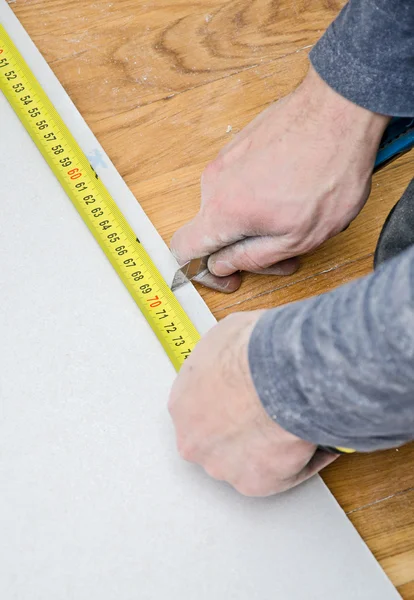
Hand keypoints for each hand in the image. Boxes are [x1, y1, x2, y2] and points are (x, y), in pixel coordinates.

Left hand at [168, 311, 336, 495]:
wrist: (280, 374)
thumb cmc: (252, 351)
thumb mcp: (224, 336)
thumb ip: (222, 358)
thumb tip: (237, 353)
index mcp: (183, 405)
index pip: (200, 411)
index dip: (226, 403)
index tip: (243, 399)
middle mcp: (196, 441)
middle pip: (218, 441)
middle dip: (243, 429)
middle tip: (270, 412)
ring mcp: (224, 466)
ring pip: (247, 460)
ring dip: (268, 447)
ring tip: (294, 425)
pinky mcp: (255, 483)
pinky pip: (281, 474)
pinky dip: (298, 461)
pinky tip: (310, 439)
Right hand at [171, 65, 388, 291]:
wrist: (342, 110)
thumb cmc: (328, 172)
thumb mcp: (298, 238)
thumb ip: (253, 258)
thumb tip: (223, 265)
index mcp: (223, 211)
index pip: (182, 249)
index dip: (202, 272)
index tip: (228, 275)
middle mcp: (215, 183)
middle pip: (213, 230)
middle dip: (245, 249)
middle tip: (284, 256)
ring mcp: (226, 159)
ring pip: (230, 207)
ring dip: (257, 223)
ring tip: (297, 223)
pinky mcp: (241, 144)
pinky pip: (240, 183)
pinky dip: (260, 198)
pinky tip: (294, 197)